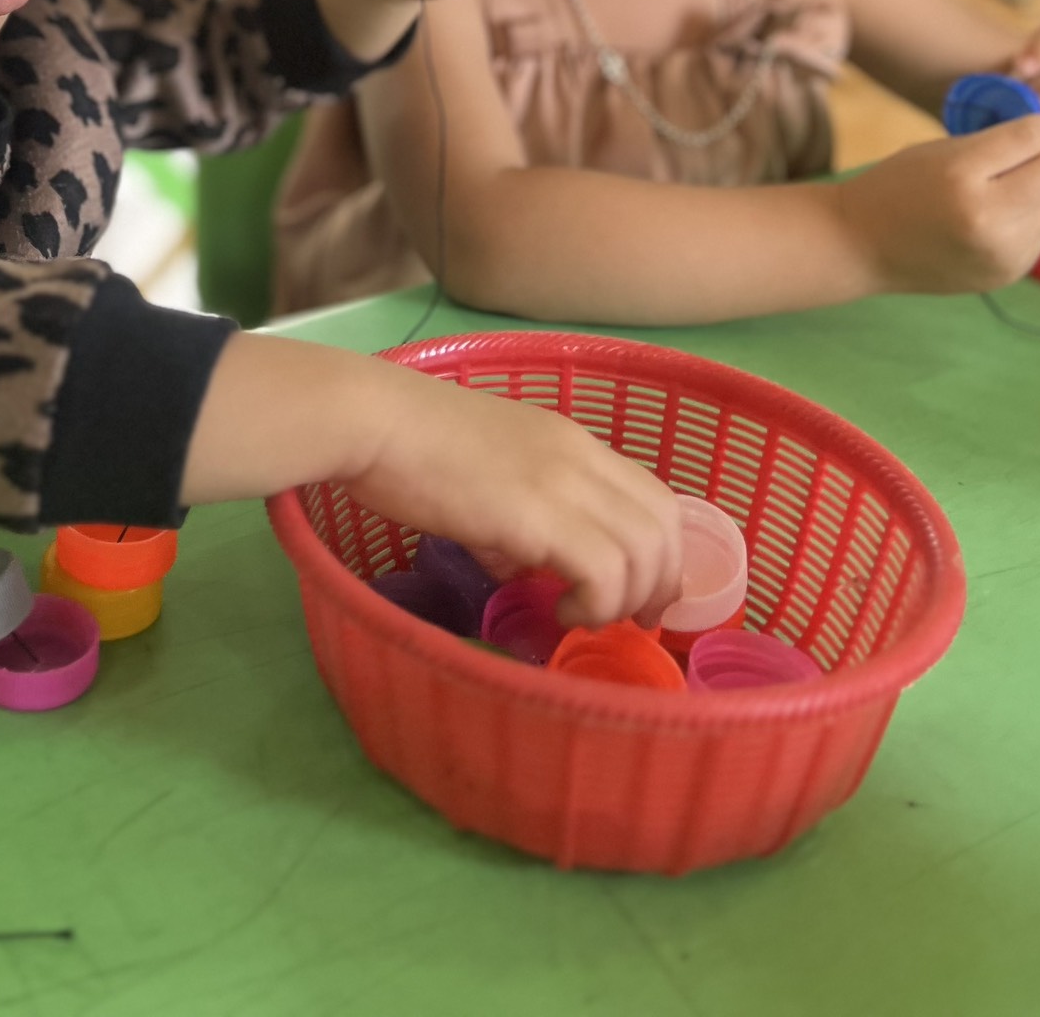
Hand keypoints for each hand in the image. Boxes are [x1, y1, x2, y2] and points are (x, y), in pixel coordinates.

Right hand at [343, 362, 682, 628]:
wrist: (374, 421)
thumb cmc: (412, 446)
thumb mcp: (483, 476)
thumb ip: (514, 519)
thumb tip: (519, 566)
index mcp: (572, 441)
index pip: (654, 494)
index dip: (663, 551)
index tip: (640, 592)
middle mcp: (581, 456)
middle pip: (664, 524)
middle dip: (662, 582)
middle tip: (631, 619)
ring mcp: (563, 481)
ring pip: (646, 549)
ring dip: (630, 597)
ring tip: (587, 617)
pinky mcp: (538, 513)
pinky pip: (603, 570)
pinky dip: (596, 603)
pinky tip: (562, 612)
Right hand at [837, 114, 1039, 292]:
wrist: (861, 245)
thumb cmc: (897, 185)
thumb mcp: (938, 150)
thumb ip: (993, 142)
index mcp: (961, 176)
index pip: (1031, 138)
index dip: (1036, 126)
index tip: (1029, 125)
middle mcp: (986, 220)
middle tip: (1019, 157)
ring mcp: (1000, 254)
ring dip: (1038, 189)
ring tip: (1003, 188)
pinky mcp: (1007, 273)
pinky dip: (1028, 217)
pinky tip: (996, 217)